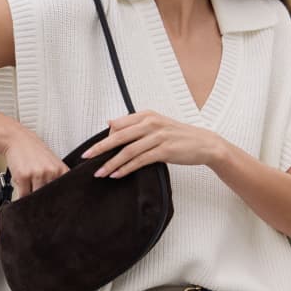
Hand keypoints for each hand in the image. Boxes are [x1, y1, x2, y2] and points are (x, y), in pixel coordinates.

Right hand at [3, 128, 67, 197]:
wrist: (18, 140)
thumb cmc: (35, 152)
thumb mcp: (53, 163)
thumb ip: (57, 179)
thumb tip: (56, 199)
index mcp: (62, 170)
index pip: (62, 193)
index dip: (56, 198)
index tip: (50, 198)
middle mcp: (52, 172)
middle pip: (48, 196)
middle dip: (42, 197)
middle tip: (36, 188)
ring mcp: (38, 174)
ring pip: (35, 197)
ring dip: (30, 194)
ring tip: (29, 183)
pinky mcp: (24, 176)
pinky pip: (23, 195)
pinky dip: (22, 193)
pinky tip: (22, 183)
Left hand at [82, 110, 223, 178]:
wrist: (203, 143)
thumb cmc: (178, 135)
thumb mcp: (156, 124)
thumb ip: (134, 124)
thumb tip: (110, 123)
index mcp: (146, 115)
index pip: (118, 125)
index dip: (103, 138)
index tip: (91, 149)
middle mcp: (151, 123)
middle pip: (119, 136)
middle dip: (100, 148)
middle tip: (86, 157)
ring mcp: (158, 136)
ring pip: (128, 151)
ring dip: (111, 163)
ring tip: (99, 172)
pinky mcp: (164, 151)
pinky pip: (140, 160)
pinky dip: (126, 168)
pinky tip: (116, 174)